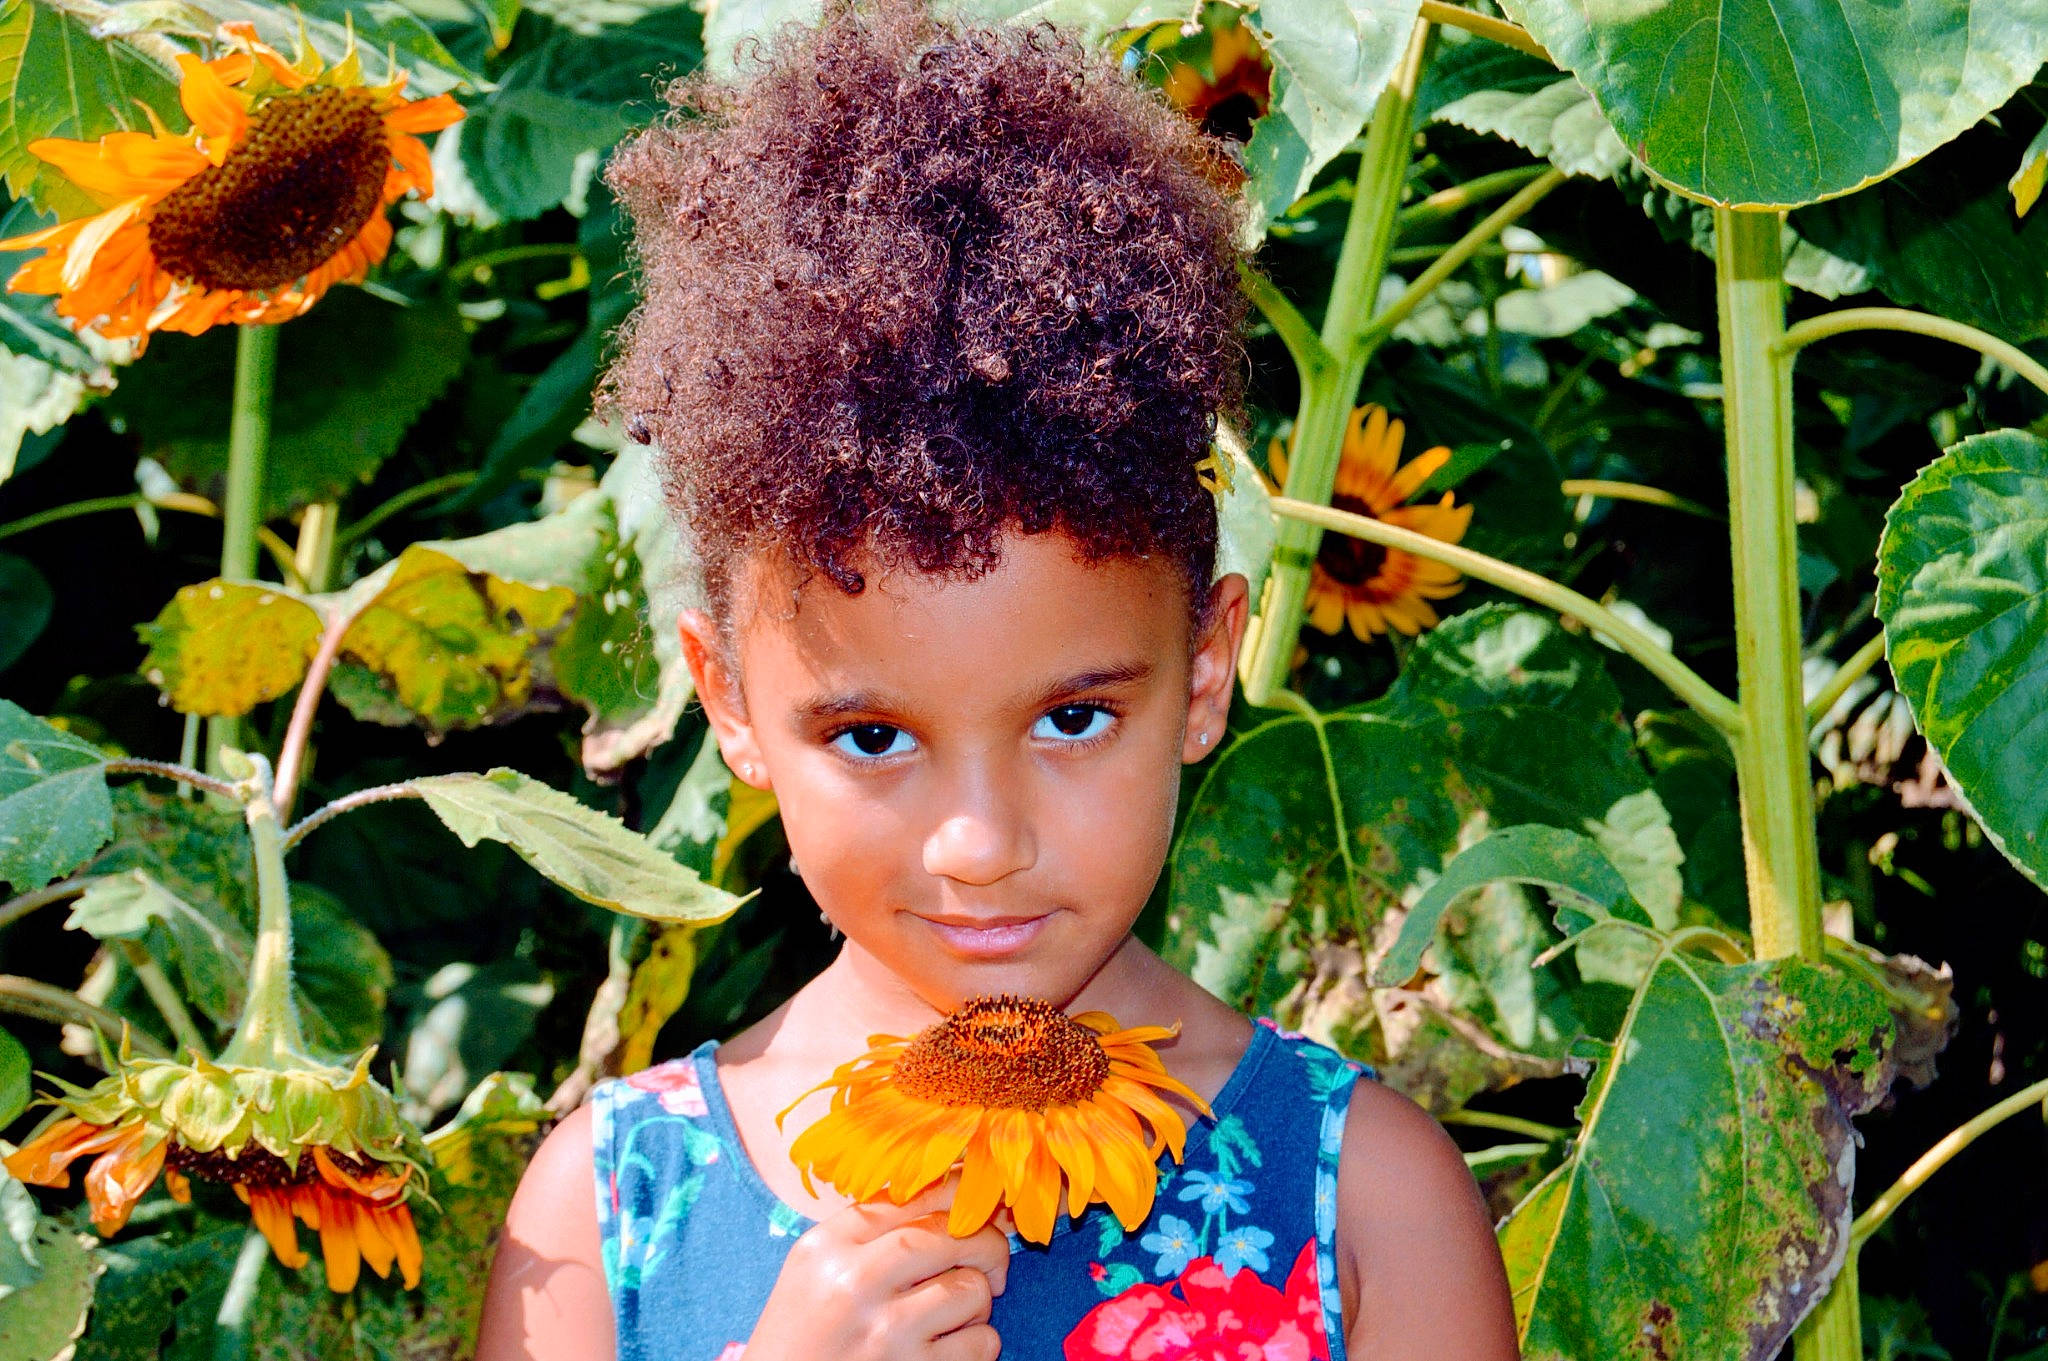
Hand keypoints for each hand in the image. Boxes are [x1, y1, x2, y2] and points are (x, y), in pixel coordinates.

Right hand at [745, 1182, 1007, 1360]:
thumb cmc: (804, 1337)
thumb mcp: (815, 1271)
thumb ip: (870, 1231)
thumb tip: (952, 1198)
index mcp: (827, 1246)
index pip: (914, 1196)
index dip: (961, 1196)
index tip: (977, 1209)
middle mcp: (855, 1282)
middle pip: (953, 1235)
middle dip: (986, 1246)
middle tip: (990, 1265)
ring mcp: (886, 1332)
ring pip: (972, 1289)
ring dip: (976, 1303)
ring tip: (952, 1317)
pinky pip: (981, 1342)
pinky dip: (978, 1345)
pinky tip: (951, 1350)